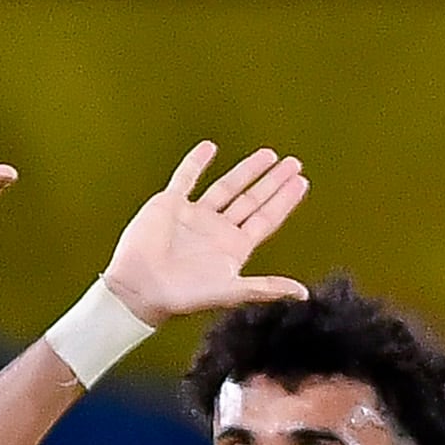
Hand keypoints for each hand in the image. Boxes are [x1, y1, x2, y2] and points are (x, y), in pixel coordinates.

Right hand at [104, 142, 309, 328]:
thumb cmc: (183, 295)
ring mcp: (195, 216)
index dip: (284, 200)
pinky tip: (210, 148)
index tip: (301, 182)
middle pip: (252, 200)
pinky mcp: (170, 205)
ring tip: (268, 155)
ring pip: (227, 187)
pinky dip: (196, 162)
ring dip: (247, 171)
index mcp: (233, 249)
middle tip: (293, 164)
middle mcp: (217, 231)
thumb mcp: (231, 291)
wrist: (141, 287)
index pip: (266, 219)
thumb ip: (266, 287)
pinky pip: (186, 178)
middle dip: (273, 182)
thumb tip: (303, 293)